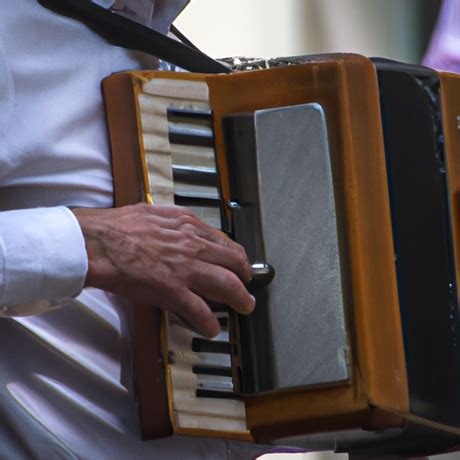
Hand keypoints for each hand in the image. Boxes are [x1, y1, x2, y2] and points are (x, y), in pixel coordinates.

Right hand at [72, 203, 254, 337]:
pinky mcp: (172, 290)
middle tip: (248, 284)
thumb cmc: (117, 227)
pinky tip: (211, 328)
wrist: (97, 243)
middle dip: (246, 276)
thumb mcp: (153, 213)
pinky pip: (200, 311)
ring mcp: (185, 269)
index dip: (235, 255)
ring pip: (227, 285)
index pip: (223, 241)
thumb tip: (181, 226)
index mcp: (187, 225)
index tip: (238, 261)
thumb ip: (173, 221)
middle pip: (233, 262)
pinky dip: (209, 322)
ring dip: (241, 298)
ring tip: (245, 306)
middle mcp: (192, 245)